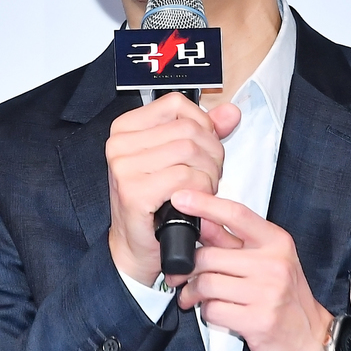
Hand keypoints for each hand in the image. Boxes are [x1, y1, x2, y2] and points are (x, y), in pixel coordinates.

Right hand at [106, 93, 239, 285]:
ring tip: (203, 189)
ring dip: (209, 174)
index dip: (202, 122)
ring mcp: (124, 167)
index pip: (176, 104)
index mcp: (126, 128)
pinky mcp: (134, 192)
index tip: (204, 144)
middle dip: (211, 153)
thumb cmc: (156, 202)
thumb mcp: (178, 158)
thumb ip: (204, 132)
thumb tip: (230, 112)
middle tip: (210, 174)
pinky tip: (195, 200)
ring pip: (190, 151)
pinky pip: (186, 178)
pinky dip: (201, 189)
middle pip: (187, 129)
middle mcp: (119, 144)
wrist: (137, 246)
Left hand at [168, 190, 333, 350]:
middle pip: (210, 255)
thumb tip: (203, 220)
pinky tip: (216, 311)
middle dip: (188, 268)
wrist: (309, 339)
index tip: (181, 197)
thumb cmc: (285, 296)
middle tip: (181, 276)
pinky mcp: (259, 321)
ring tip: (194, 297)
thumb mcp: (266, 260)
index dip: (205, 204)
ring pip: (207, 284)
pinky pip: (213, 310)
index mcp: (276, 242)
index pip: (236, 214)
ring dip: (193, 293)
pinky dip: (207, 312)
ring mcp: (268, 293)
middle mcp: (274, 264)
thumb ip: (233, 240)